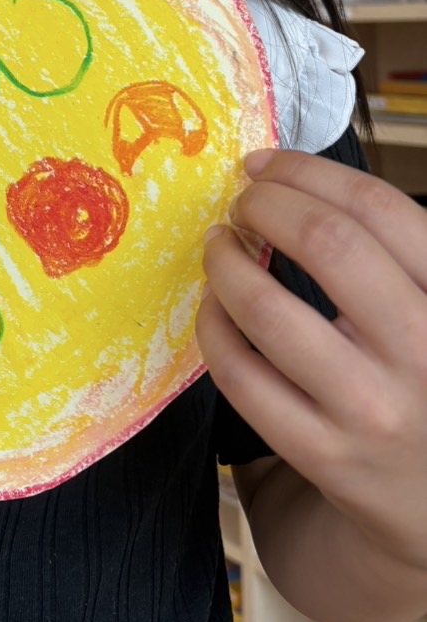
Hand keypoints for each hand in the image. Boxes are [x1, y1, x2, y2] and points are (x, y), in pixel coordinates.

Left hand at [198, 148, 426, 573]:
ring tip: (219, 247)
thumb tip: (291, 182)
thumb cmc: (424, 381)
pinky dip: (214, 325)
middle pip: (326, 243)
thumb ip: (389, 256)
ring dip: (225, 261)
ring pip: (268, 308)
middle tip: (243, 203)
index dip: (309, 171)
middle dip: (266, 205)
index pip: (379, 208)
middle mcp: (424, 350)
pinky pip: (240, 374)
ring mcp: (372, 409)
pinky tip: (216, 308)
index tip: (267, 165)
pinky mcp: (324, 456)